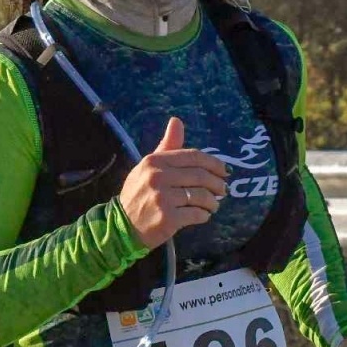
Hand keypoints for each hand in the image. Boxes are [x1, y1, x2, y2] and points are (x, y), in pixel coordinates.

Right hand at [119, 117, 228, 249]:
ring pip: (201, 196)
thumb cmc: (138, 193)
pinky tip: (203, 215)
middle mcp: (158, 177)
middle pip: (200, 176)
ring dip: (212, 202)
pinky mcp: (168, 218)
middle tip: (223, 190)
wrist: (122, 225)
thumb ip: (166, 146)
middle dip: (217, 184)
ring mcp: (163, 198)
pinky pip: (197, 214)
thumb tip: (177, 120)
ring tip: (213, 205)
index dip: (214, 163)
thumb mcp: (148, 167)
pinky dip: (204, 215)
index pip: (193, 156)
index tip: (224, 171)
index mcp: (154, 161)